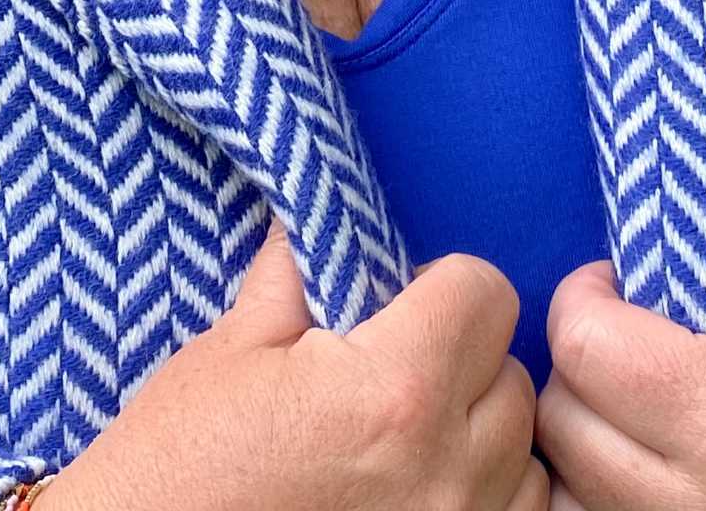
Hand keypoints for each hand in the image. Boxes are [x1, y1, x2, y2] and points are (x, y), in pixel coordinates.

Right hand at [47, 217, 546, 510]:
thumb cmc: (177, 464)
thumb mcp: (230, 348)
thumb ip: (299, 275)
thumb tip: (327, 222)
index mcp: (395, 390)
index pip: (485, 291)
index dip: (442, 283)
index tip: (404, 297)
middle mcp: (447, 472)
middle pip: (512, 372)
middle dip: (462, 354)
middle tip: (393, 364)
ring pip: (527, 455)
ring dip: (481, 432)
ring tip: (406, 434)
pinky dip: (487, 496)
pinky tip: (419, 485)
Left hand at [536, 247, 705, 506]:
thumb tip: (643, 238)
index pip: (584, 343)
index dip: (587, 299)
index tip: (614, 288)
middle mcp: (696, 502)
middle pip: (562, 416)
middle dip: (579, 365)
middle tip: (621, 343)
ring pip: (565, 482)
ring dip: (583, 433)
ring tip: (627, 405)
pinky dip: (594, 489)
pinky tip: (632, 457)